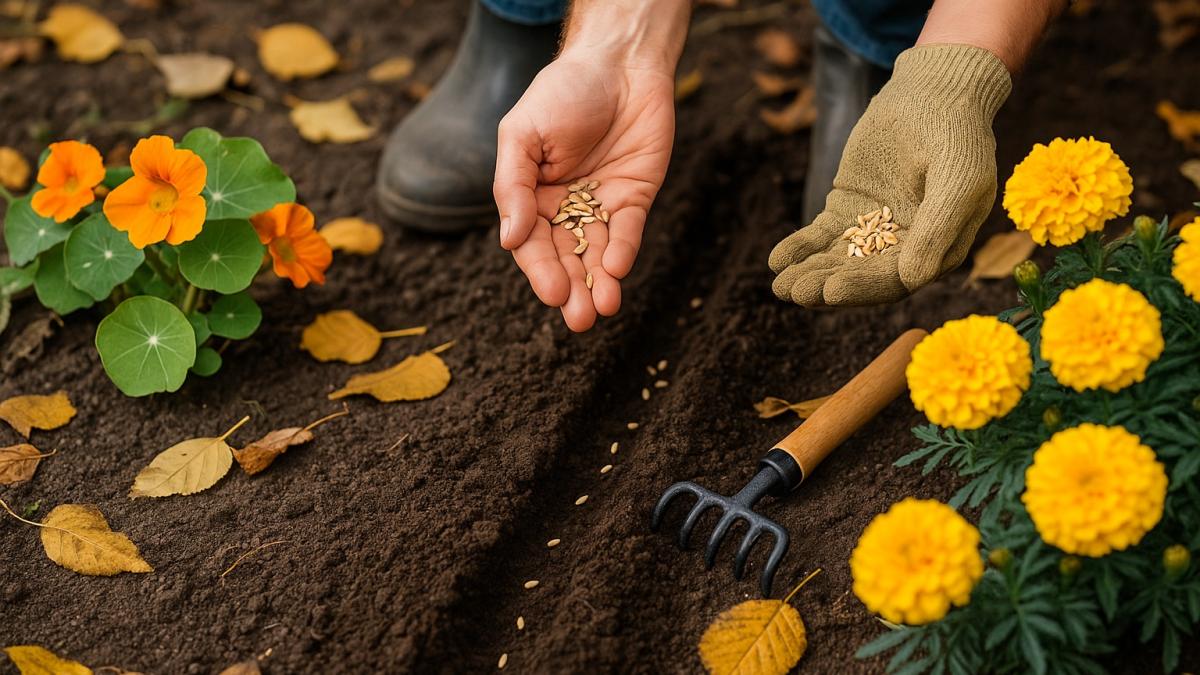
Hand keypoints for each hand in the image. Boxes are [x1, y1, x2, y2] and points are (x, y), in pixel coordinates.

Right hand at [494, 52, 674, 331]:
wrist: (618, 62)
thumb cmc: (561, 93)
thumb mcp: (522, 134)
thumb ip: (512, 186)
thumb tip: (509, 238)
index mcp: (528, 197)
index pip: (531, 244)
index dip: (541, 271)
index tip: (553, 294)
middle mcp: (562, 209)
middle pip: (565, 258)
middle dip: (572, 289)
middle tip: (579, 320)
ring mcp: (599, 206)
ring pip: (596, 254)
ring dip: (599, 283)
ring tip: (602, 308)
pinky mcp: (633, 199)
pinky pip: (626, 232)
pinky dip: (622, 252)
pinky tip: (617, 269)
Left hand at [768, 44, 1012, 306]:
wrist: (934, 92)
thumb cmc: (956, 136)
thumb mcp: (958, 179)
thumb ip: (938, 228)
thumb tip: (912, 280)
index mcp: (938, 250)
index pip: (895, 281)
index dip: (863, 289)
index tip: (830, 292)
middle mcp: (906, 248)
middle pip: (861, 276)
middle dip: (827, 285)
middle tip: (795, 292)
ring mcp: (874, 229)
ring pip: (837, 259)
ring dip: (809, 273)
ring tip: (779, 286)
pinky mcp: (847, 209)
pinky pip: (820, 235)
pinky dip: (799, 248)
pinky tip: (776, 260)